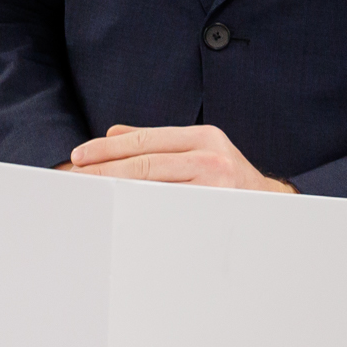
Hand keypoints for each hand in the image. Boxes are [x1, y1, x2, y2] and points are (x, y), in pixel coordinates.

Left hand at [67, 124, 293, 191]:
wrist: (272, 209)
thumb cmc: (229, 181)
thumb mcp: (201, 150)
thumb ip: (159, 143)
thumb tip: (114, 133)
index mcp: (205, 137)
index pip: (144, 140)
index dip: (108, 148)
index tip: (79, 157)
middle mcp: (211, 156)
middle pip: (144, 163)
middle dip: (104, 170)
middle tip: (75, 178)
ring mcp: (214, 186)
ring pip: (151, 187)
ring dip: (115, 190)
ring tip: (89, 194)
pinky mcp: (214, 210)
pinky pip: (166, 210)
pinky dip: (138, 210)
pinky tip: (118, 213)